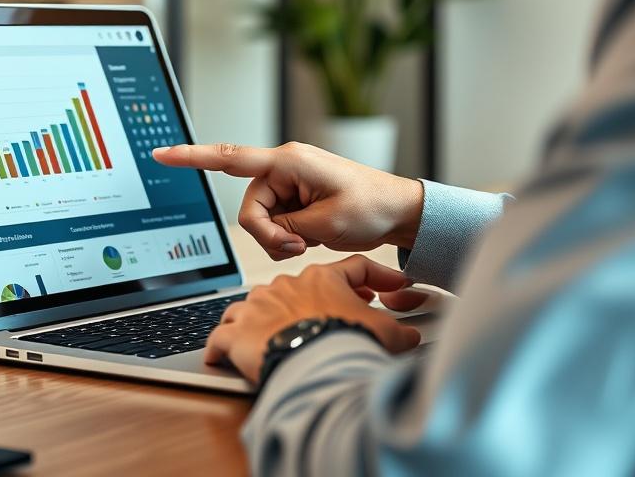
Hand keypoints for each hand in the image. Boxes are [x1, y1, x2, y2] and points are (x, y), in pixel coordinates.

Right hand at [153, 142, 422, 259]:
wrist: (399, 211)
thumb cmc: (372, 207)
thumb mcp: (325, 222)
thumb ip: (286, 227)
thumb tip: (267, 230)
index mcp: (288, 162)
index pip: (231, 158)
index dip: (193, 157)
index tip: (162, 153)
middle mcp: (284, 168)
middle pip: (249, 208)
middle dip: (269, 234)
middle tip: (299, 246)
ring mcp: (289, 182)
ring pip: (260, 219)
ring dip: (280, 238)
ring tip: (309, 240)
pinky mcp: (294, 196)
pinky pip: (274, 222)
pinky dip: (287, 237)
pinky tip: (309, 237)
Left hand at [205, 256, 423, 382]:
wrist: (313, 364)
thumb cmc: (345, 343)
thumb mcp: (385, 334)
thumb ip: (399, 331)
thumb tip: (412, 336)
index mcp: (323, 279)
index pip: (354, 269)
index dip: (374, 277)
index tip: (385, 286)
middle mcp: (285, 285)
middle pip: (297, 288)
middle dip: (310, 302)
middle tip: (323, 318)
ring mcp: (256, 307)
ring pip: (253, 306)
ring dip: (260, 319)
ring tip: (267, 336)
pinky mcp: (235, 333)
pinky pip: (222, 336)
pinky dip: (222, 346)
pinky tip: (222, 355)